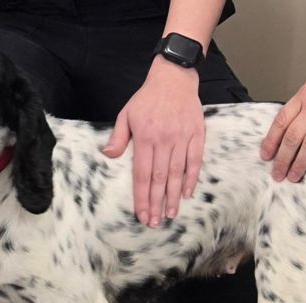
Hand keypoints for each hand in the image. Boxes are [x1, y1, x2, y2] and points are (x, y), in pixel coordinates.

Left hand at [103, 57, 204, 227]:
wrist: (174, 77)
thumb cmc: (147, 98)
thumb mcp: (126, 113)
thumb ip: (118, 136)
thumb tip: (108, 155)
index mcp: (144, 137)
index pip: (142, 174)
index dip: (142, 196)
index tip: (142, 214)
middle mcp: (163, 139)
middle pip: (159, 178)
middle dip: (156, 203)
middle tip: (155, 222)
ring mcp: (181, 137)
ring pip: (177, 173)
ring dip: (174, 196)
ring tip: (171, 214)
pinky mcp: (196, 134)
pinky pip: (195, 160)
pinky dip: (191, 178)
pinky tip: (187, 193)